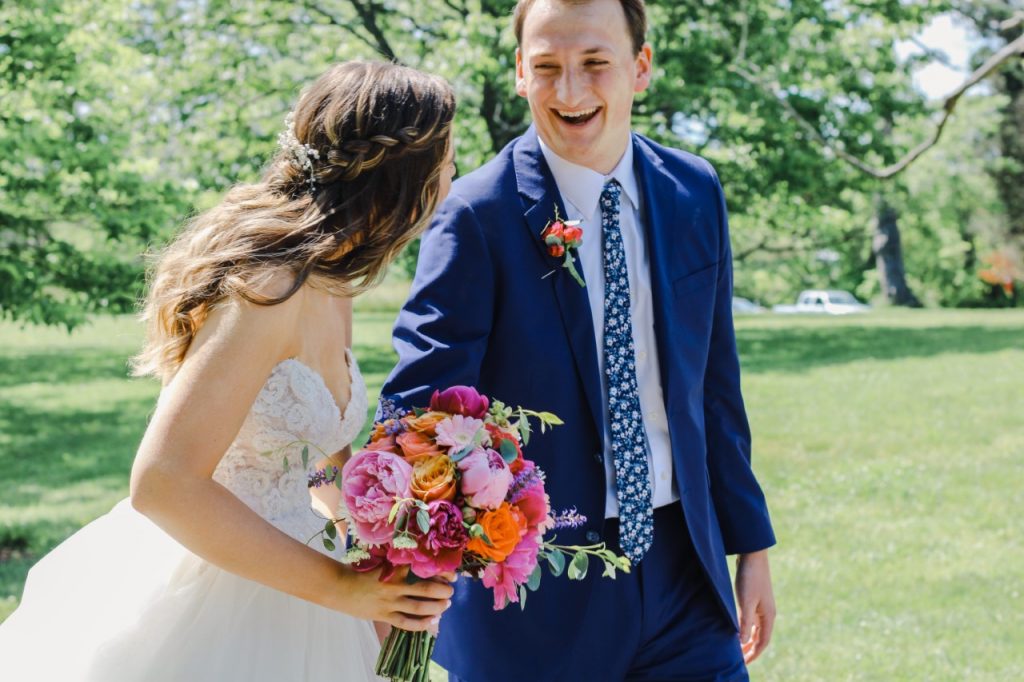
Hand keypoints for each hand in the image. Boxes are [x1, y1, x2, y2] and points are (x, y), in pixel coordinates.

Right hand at [332, 565, 454, 631]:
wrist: (340, 587)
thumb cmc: (362, 572)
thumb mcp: (382, 563)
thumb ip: (399, 563)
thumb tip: (420, 560)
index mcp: (395, 569)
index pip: (421, 568)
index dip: (439, 570)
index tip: (451, 573)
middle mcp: (395, 585)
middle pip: (425, 588)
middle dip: (442, 590)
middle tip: (451, 590)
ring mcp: (390, 602)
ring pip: (419, 607)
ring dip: (436, 607)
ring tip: (447, 604)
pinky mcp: (384, 615)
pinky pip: (406, 623)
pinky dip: (420, 624)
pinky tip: (432, 622)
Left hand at [735, 549, 775, 663]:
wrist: (753, 554)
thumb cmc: (750, 577)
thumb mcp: (746, 602)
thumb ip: (745, 622)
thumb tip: (743, 641)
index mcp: (768, 616)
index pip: (763, 641)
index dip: (753, 653)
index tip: (743, 663)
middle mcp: (767, 612)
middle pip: (760, 636)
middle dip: (750, 649)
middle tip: (739, 659)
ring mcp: (761, 605)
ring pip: (756, 628)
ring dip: (748, 639)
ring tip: (736, 647)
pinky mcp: (755, 598)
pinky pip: (751, 619)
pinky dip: (745, 627)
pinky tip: (736, 628)